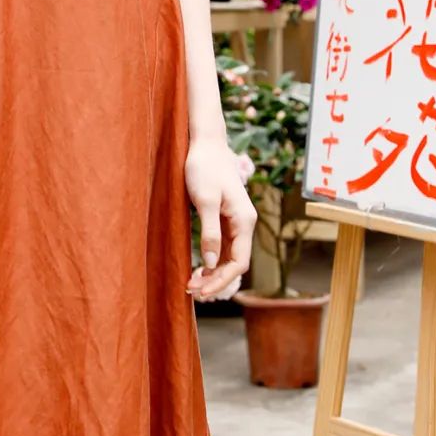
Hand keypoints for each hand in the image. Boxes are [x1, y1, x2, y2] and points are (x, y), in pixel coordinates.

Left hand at [185, 134, 254, 302]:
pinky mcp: (226, 219)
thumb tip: (211, 262)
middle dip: (215, 280)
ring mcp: (236, 222)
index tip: (202, 291)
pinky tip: (199, 268)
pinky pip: (223, 247)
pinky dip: (212, 261)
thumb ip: (210, 232)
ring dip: (213, 273)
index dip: (222, 281)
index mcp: (244, 220)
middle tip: (191, 291)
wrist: (205, 144)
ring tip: (192, 284)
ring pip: (229, 257)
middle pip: (235, 263)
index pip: (239, 262)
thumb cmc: (204, 167)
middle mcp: (244, 224)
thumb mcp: (205, 200)